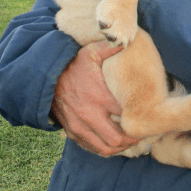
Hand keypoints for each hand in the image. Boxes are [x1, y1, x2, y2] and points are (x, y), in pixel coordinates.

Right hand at [51, 41, 138, 156]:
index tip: (146, 116)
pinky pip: (91, 148)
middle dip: (132, 140)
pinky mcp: (71, 132)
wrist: (44, 77)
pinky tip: (112, 143)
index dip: (138, 118)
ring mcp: (79, 126)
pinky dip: (104, 149)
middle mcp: (90, 115)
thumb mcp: (91, 53)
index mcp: (99, 96)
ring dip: (119, 148)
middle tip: (140, 134)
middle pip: (117, 139)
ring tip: (129, 142)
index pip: (126, 116)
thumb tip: (127, 42)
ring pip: (105, 148)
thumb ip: (111, 48)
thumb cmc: (71, 64)